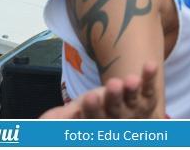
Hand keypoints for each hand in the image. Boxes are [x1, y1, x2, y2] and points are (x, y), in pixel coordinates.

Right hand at [40, 62, 160, 118]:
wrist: (122, 107)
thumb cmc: (94, 110)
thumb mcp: (74, 112)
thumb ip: (58, 117)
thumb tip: (39, 123)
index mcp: (96, 125)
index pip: (93, 119)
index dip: (92, 109)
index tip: (89, 97)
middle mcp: (117, 120)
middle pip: (114, 111)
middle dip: (113, 98)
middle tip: (113, 85)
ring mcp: (134, 110)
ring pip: (133, 101)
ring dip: (132, 90)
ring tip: (131, 79)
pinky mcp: (147, 99)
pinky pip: (149, 88)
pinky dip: (150, 78)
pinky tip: (150, 65)